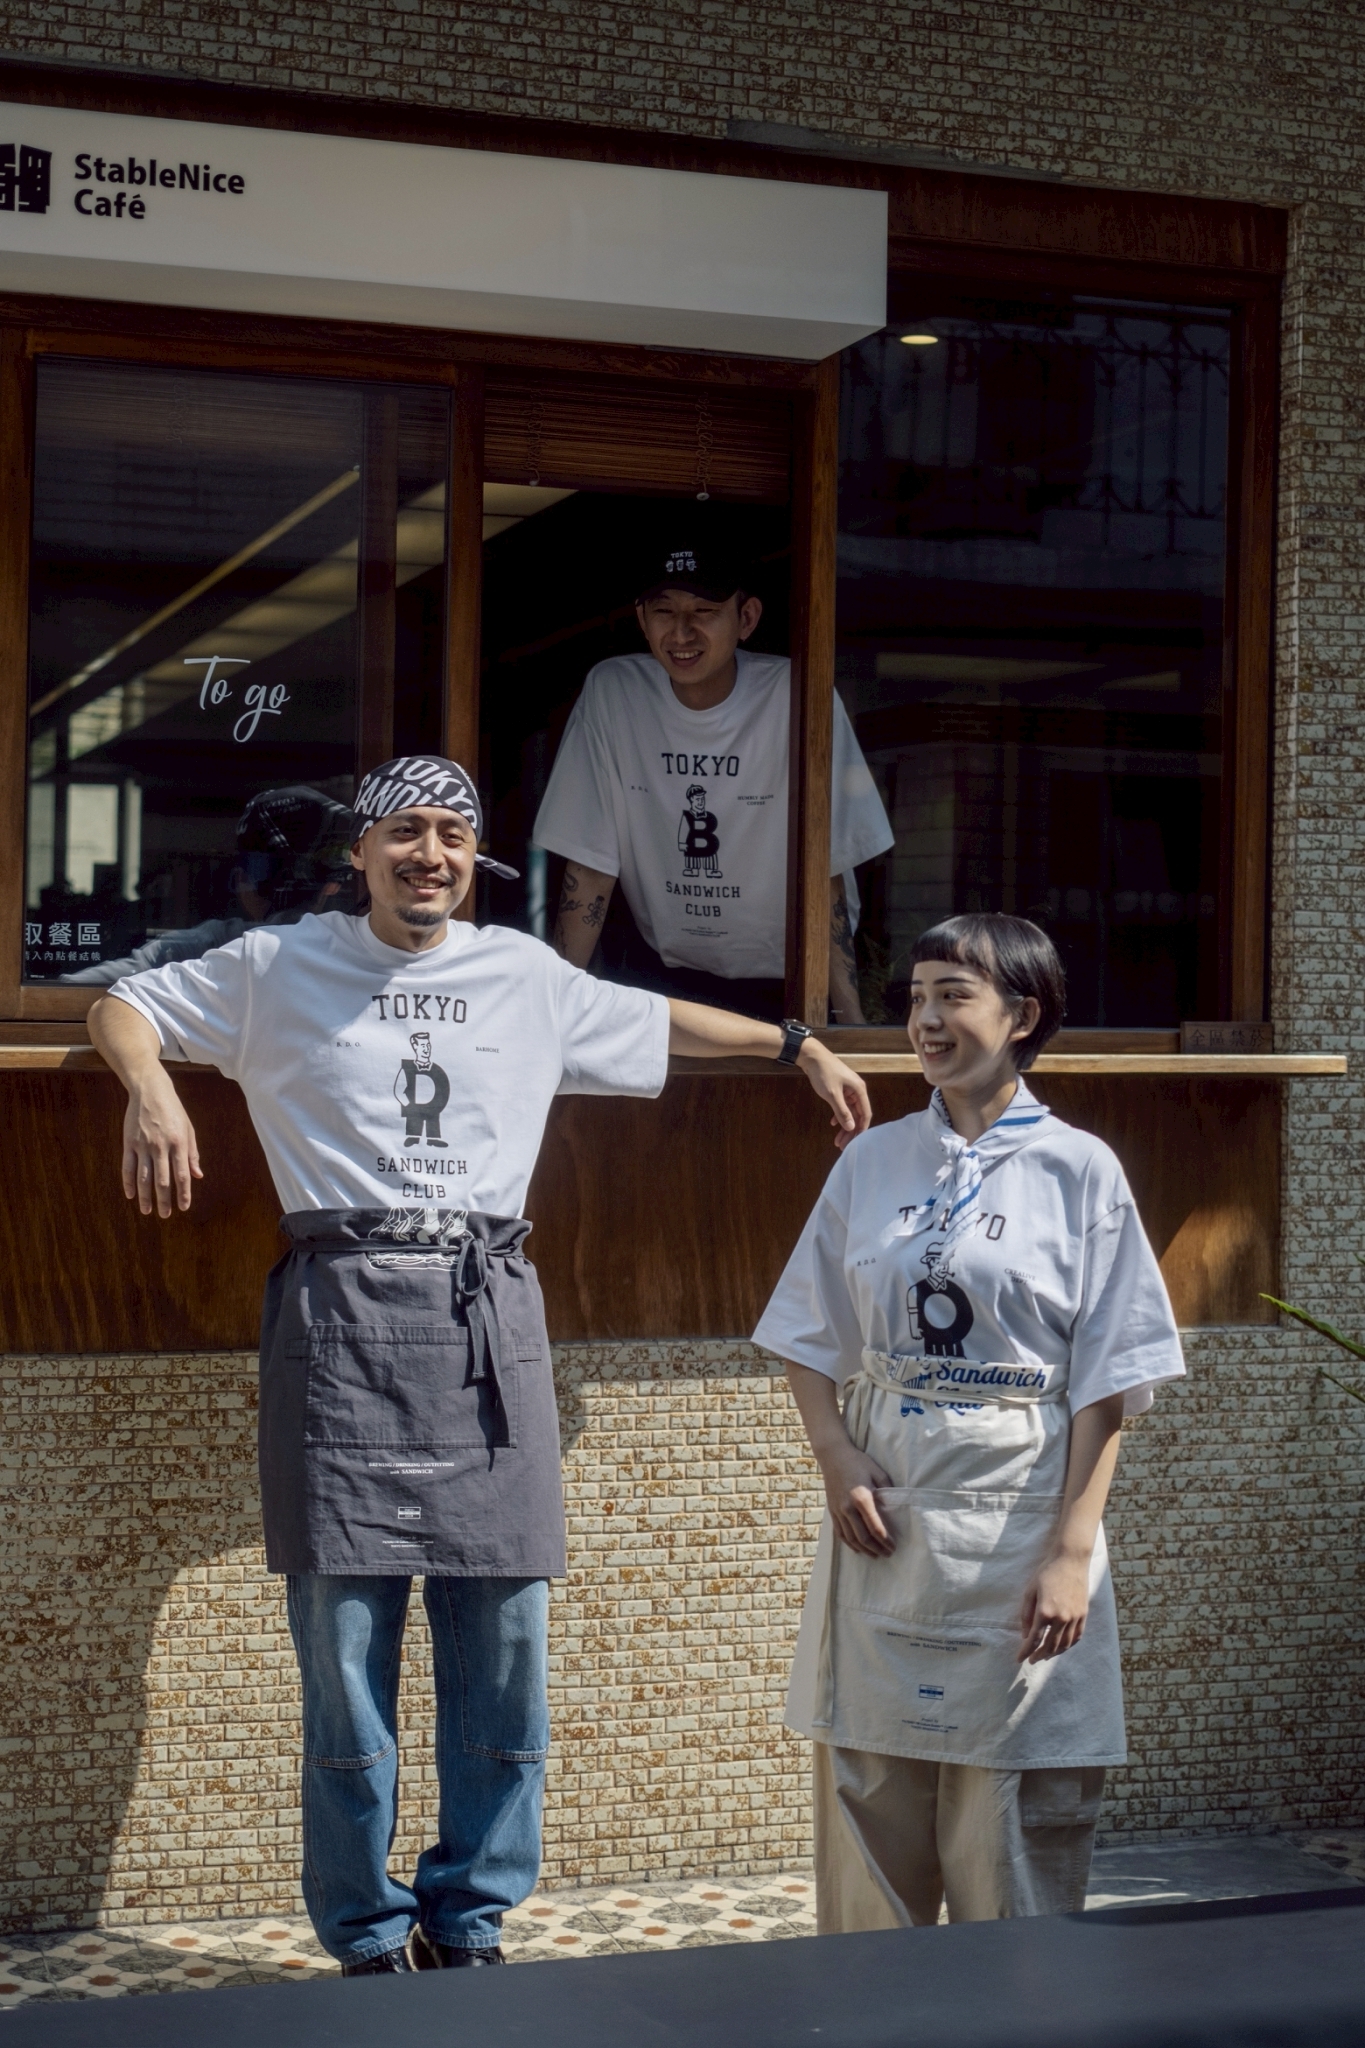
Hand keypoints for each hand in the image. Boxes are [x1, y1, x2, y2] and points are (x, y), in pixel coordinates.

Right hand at [121, 1077, 202, 1216]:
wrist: (150, 1091)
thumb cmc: (173, 1111)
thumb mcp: (189, 1129)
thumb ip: (192, 1154)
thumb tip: (198, 1176)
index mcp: (179, 1143)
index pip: (182, 1175)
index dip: (183, 1193)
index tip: (183, 1207)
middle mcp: (161, 1146)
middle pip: (162, 1180)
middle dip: (164, 1200)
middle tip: (165, 1215)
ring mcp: (143, 1145)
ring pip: (144, 1178)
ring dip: (145, 1197)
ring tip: (147, 1210)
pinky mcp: (129, 1143)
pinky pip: (128, 1167)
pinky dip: (128, 1183)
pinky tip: (131, 1195)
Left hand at [796, 1040, 872, 1150]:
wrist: (812, 1056)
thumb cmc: (824, 1073)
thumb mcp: (833, 1095)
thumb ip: (842, 1112)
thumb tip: (851, 1127)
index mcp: (859, 1091)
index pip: (865, 1114)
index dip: (861, 1129)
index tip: (854, 1143)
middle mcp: (857, 1091)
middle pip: (857, 1115)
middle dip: (851, 1131)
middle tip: (842, 1145)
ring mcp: (849, 1090)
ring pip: (849, 1112)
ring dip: (844, 1125)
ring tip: (837, 1140)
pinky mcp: (840, 1089)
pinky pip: (843, 1106)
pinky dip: (839, 1115)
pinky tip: (833, 1123)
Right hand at [817, 1437, 894, 1556]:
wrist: (833, 1455)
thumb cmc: (857, 1461)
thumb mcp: (877, 1471)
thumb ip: (886, 1489)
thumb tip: (893, 1505)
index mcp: (862, 1498)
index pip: (875, 1527)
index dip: (885, 1540)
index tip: (893, 1546)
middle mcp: (848, 1508)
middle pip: (863, 1537)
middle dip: (876, 1548)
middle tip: (887, 1554)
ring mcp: (838, 1510)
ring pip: (850, 1538)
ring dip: (863, 1549)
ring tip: (874, 1555)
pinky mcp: (832, 1510)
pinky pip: (839, 1532)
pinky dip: (848, 1543)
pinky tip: (857, 1548)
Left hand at [1018, 1548, 1090, 1662]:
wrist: (1070, 1560)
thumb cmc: (1046, 1572)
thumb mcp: (1030, 1591)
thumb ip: (1026, 1615)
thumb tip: (1026, 1635)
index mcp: (1045, 1612)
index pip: (1034, 1639)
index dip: (1026, 1651)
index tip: (1019, 1659)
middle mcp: (1061, 1618)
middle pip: (1050, 1646)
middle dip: (1039, 1655)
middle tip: (1032, 1659)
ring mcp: (1074, 1618)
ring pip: (1064, 1644)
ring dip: (1054, 1653)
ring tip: (1045, 1655)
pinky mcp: (1083, 1615)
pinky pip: (1076, 1637)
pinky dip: (1068, 1645)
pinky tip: (1061, 1647)